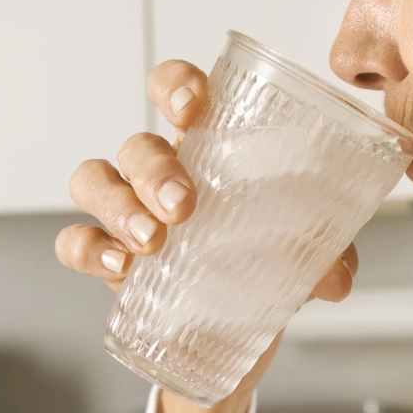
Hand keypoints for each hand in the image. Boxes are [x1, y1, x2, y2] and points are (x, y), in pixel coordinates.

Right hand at [55, 59, 358, 412]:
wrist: (236, 327)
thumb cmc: (262, 258)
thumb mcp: (301, 251)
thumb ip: (323, 251)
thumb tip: (337, 275)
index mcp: (207, 146)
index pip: (176, 90)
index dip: (174, 85)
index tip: (190, 105)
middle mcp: (159, 169)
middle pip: (136, 143)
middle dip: (153, 168)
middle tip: (182, 205)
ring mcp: (126, 211)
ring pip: (95, 180)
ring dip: (118, 205)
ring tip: (151, 241)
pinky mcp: (107, 257)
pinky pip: (75, 240)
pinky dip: (89, 249)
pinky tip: (120, 268)